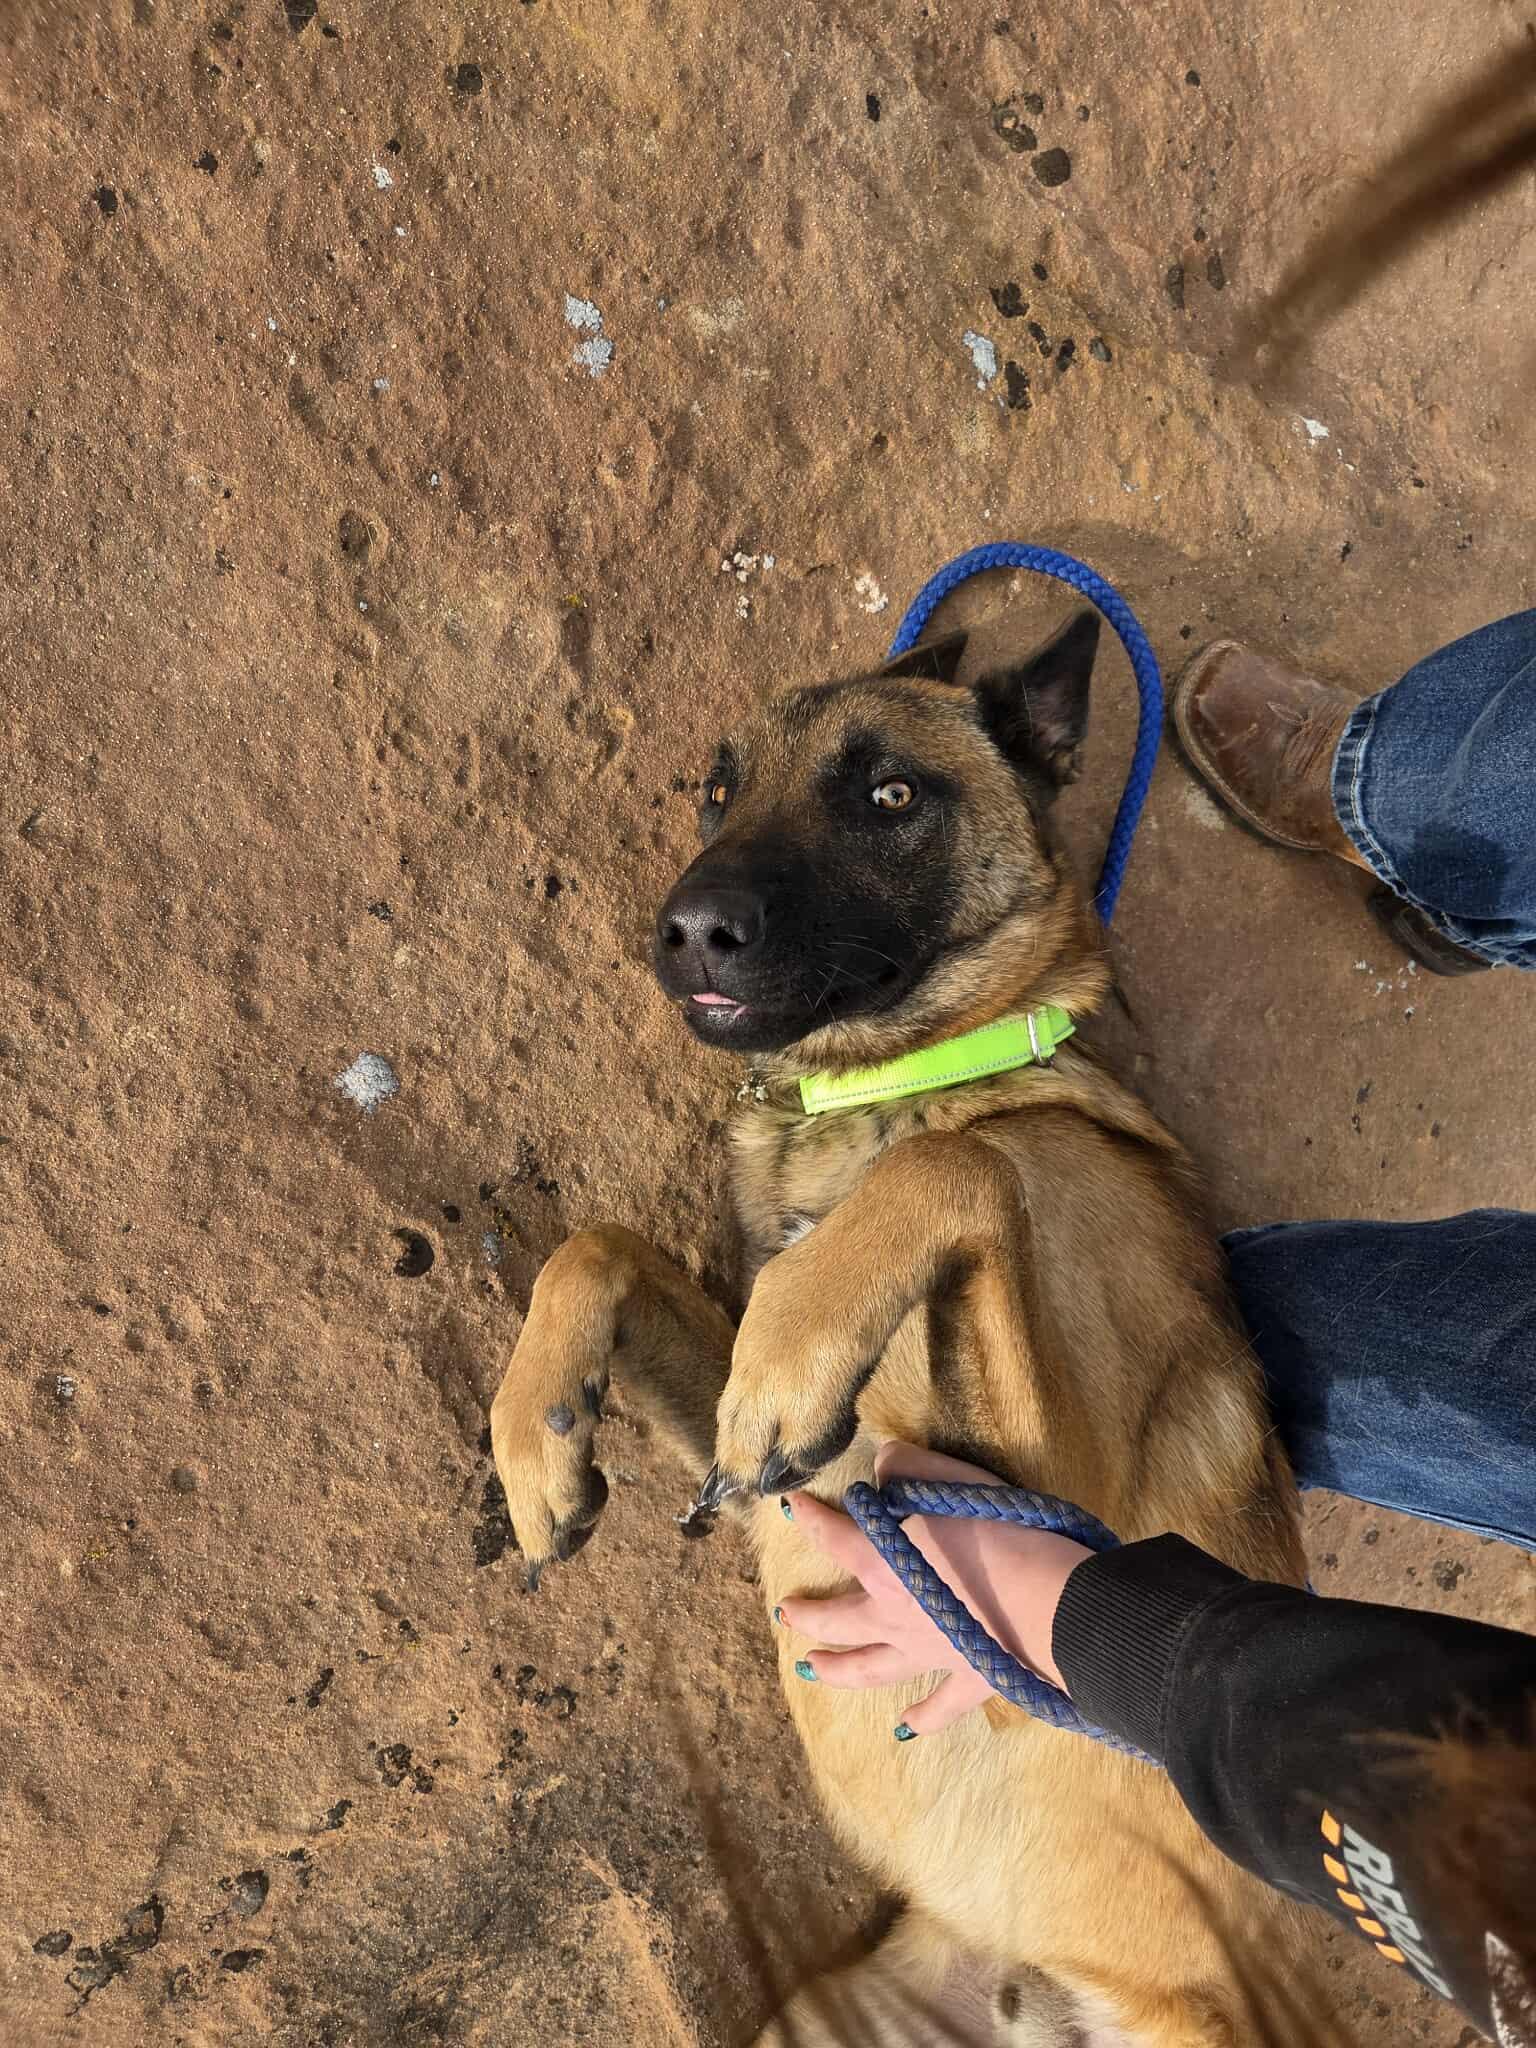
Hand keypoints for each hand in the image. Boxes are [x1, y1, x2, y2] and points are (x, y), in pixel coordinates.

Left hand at [777, 1443, 1089, 1737]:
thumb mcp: (945, 1481)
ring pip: (871, 1668)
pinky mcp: (969, 1680)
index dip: (811, 1519)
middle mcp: (894, 1616)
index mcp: (883, 1565)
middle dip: (807, 1616)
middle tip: (783, 1614)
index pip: (835, 1538)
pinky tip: (904, 1729)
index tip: (790, 1507)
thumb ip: (906, 1468)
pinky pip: (940, 1708)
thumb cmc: (995, 1533)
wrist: (1046, 1601)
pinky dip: (922, 1720)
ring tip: (809, 1670)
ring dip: (837, 1670)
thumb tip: (883, 1461)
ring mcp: (928, 1654)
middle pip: (837, 1620)